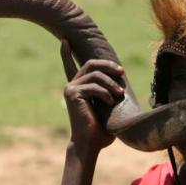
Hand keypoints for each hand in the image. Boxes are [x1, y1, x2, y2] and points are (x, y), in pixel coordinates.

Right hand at [60, 39, 123, 153]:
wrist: (90, 144)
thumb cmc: (101, 130)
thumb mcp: (108, 107)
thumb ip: (109, 94)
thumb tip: (121, 86)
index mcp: (78, 89)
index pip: (69, 66)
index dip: (66, 53)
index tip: (64, 40)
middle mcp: (71, 86)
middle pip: (91, 64)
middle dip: (108, 65)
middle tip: (121, 71)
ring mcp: (70, 89)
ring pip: (95, 74)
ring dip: (110, 82)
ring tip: (119, 93)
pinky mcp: (73, 93)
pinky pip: (93, 85)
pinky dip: (105, 92)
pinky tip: (109, 101)